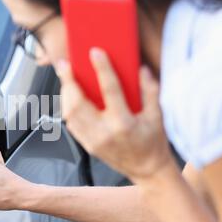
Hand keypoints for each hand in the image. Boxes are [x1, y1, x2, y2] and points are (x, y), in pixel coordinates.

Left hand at [57, 48, 175, 181]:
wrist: (147, 170)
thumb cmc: (153, 141)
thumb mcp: (157, 115)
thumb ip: (150, 90)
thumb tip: (141, 68)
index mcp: (124, 123)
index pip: (110, 90)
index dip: (102, 69)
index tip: (94, 52)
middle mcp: (104, 133)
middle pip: (78, 103)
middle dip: (68, 81)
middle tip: (64, 64)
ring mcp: (93, 141)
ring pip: (70, 114)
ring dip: (65, 94)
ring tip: (66, 78)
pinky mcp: (87, 146)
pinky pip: (71, 125)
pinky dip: (67, 109)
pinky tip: (69, 97)